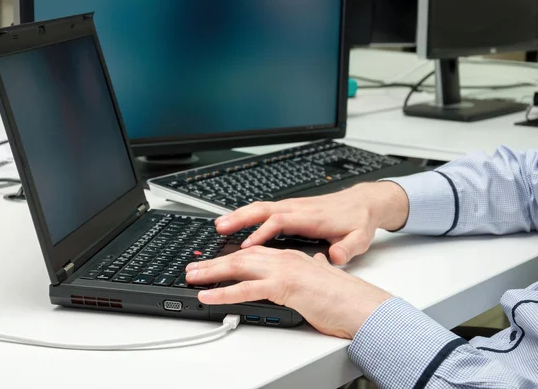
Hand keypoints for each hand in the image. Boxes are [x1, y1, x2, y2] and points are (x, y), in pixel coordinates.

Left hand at [185, 246, 391, 338]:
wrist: (365, 306)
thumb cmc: (347, 298)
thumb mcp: (326, 278)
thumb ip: (318, 268)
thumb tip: (318, 262)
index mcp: (293, 257)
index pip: (256, 253)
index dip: (233, 256)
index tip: (215, 262)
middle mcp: (286, 259)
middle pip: (242, 257)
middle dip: (214, 262)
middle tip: (193, 269)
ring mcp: (285, 271)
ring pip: (239, 268)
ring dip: (212, 273)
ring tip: (192, 278)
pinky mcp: (285, 286)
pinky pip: (247, 289)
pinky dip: (224, 292)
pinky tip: (208, 296)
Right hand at [215, 182, 408, 264]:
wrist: (362, 203)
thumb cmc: (357, 222)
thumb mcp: (359, 238)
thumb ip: (348, 249)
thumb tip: (335, 256)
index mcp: (311, 217)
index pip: (280, 222)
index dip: (262, 233)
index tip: (246, 246)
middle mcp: (298, 209)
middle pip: (264, 209)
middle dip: (240, 218)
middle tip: (220, 229)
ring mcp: (292, 207)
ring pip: (260, 208)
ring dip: (239, 215)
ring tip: (219, 226)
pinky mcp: (290, 209)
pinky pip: (264, 210)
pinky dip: (247, 215)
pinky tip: (235, 223)